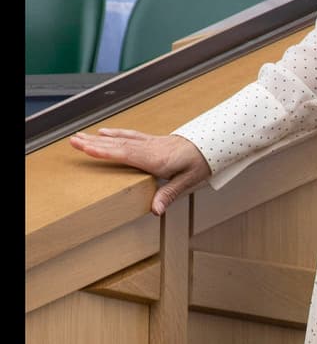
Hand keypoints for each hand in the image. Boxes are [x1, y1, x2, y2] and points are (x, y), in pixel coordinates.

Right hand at [68, 128, 211, 216]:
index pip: (126, 154)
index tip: (86, 148)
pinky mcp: (154, 141)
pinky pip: (130, 136)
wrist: (216, 142)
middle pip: (118, 145)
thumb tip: (155, 210)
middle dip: (94, 143)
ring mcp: (151, 143)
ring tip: (81, 135)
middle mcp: (151, 148)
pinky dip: (116, 134)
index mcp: (157, 159)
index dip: (105, 151)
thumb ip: (170, 193)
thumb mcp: (190, 180)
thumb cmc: (204, 161)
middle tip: (73, 140)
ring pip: (121, 139)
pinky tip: (106, 132)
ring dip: (100, 138)